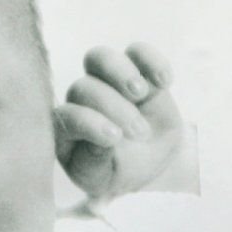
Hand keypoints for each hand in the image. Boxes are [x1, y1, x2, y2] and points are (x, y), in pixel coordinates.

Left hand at [55, 44, 195, 199]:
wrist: (147, 161)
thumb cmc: (115, 171)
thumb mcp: (102, 178)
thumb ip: (95, 161)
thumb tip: (101, 141)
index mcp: (66, 127)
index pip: (66, 116)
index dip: (88, 123)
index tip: (115, 137)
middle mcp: (81, 99)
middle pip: (84, 87)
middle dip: (113, 107)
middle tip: (139, 132)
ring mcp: (106, 80)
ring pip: (100, 58)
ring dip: (120, 72)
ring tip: (141, 93)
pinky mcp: (135, 69)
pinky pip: (137, 52)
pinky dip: (150, 60)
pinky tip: (164, 81)